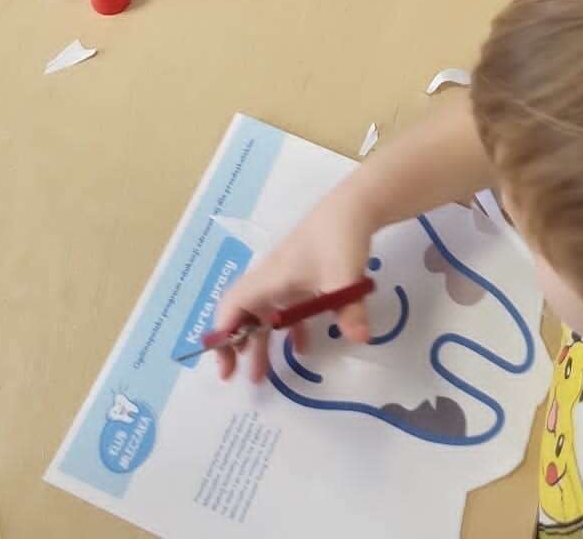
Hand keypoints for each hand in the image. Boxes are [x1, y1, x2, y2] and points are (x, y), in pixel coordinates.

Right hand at [210, 181, 373, 382]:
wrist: (354, 206)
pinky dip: (287, 328)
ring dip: (260, 341)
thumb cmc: (339, 238)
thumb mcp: (343, 277)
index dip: (223, 335)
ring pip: (264, 313)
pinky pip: (285, 308)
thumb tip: (359, 339)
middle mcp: (271, 279)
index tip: (225, 364)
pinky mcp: (302, 276)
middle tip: (232, 377)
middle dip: (235, 345)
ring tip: (261, 375)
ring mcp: (286, 277)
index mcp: (270, 279)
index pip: (233, 307)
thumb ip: (349, 310)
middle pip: (243, 313)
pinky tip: (301, 348)